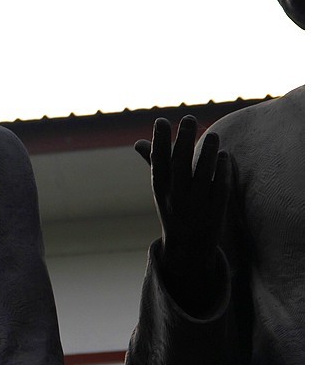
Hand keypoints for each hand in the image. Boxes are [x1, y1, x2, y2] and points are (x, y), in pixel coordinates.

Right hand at [135, 116, 230, 312]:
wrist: (188, 246)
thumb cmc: (174, 208)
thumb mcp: (161, 189)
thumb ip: (154, 163)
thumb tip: (138, 142)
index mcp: (160, 189)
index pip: (157, 161)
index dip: (158, 141)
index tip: (161, 121)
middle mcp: (175, 197)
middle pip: (179, 165)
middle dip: (183, 140)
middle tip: (188, 118)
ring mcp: (196, 205)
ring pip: (202, 175)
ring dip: (207, 152)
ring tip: (213, 134)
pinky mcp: (215, 212)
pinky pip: (220, 187)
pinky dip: (223, 170)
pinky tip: (225, 155)